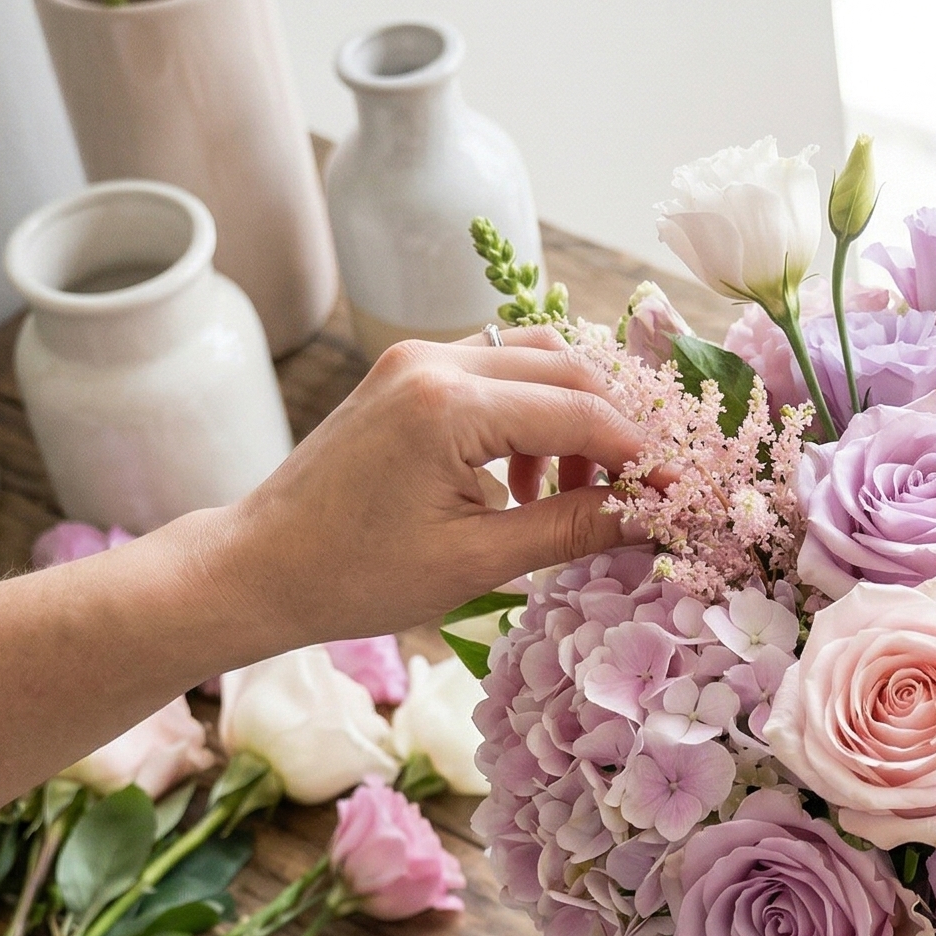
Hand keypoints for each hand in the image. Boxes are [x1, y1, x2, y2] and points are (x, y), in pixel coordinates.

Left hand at [196, 327, 648, 655]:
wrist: (260, 565)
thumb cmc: (357, 575)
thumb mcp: (476, 563)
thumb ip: (570, 529)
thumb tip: (649, 518)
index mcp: (450, 405)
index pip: (580, 410)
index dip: (639, 454)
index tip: (674, 496)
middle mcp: (435, 361)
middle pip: (568, 367)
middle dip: (615, 429)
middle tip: (640, 491)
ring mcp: (417, 360)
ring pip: (535, 360)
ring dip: (573, 419)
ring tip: (572, 493)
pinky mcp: (407, 375)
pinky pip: (496, 373)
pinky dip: (530, 417)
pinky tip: (526, 482)